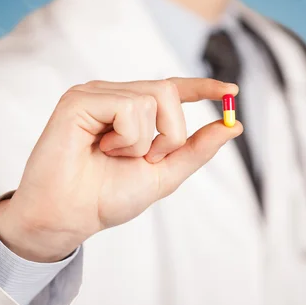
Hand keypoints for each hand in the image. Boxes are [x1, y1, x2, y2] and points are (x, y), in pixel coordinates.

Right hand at [0, 78, 241, 261]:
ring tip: (114, 156)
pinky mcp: (79, 99)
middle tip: (144, 159)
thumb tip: (235, 126)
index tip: (232, 92)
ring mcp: (96, 94)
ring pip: (153, 98)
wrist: (70, 217)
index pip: (171, 88)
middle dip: (170, 134)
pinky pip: (129, 107)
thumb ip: (196, 150)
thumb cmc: (106, 197)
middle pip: (168, 91)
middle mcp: (113, 95)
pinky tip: (102, 149)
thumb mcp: (164, 175)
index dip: (202, 87)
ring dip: (145, 140)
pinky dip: (127, 137)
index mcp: (130, 111)